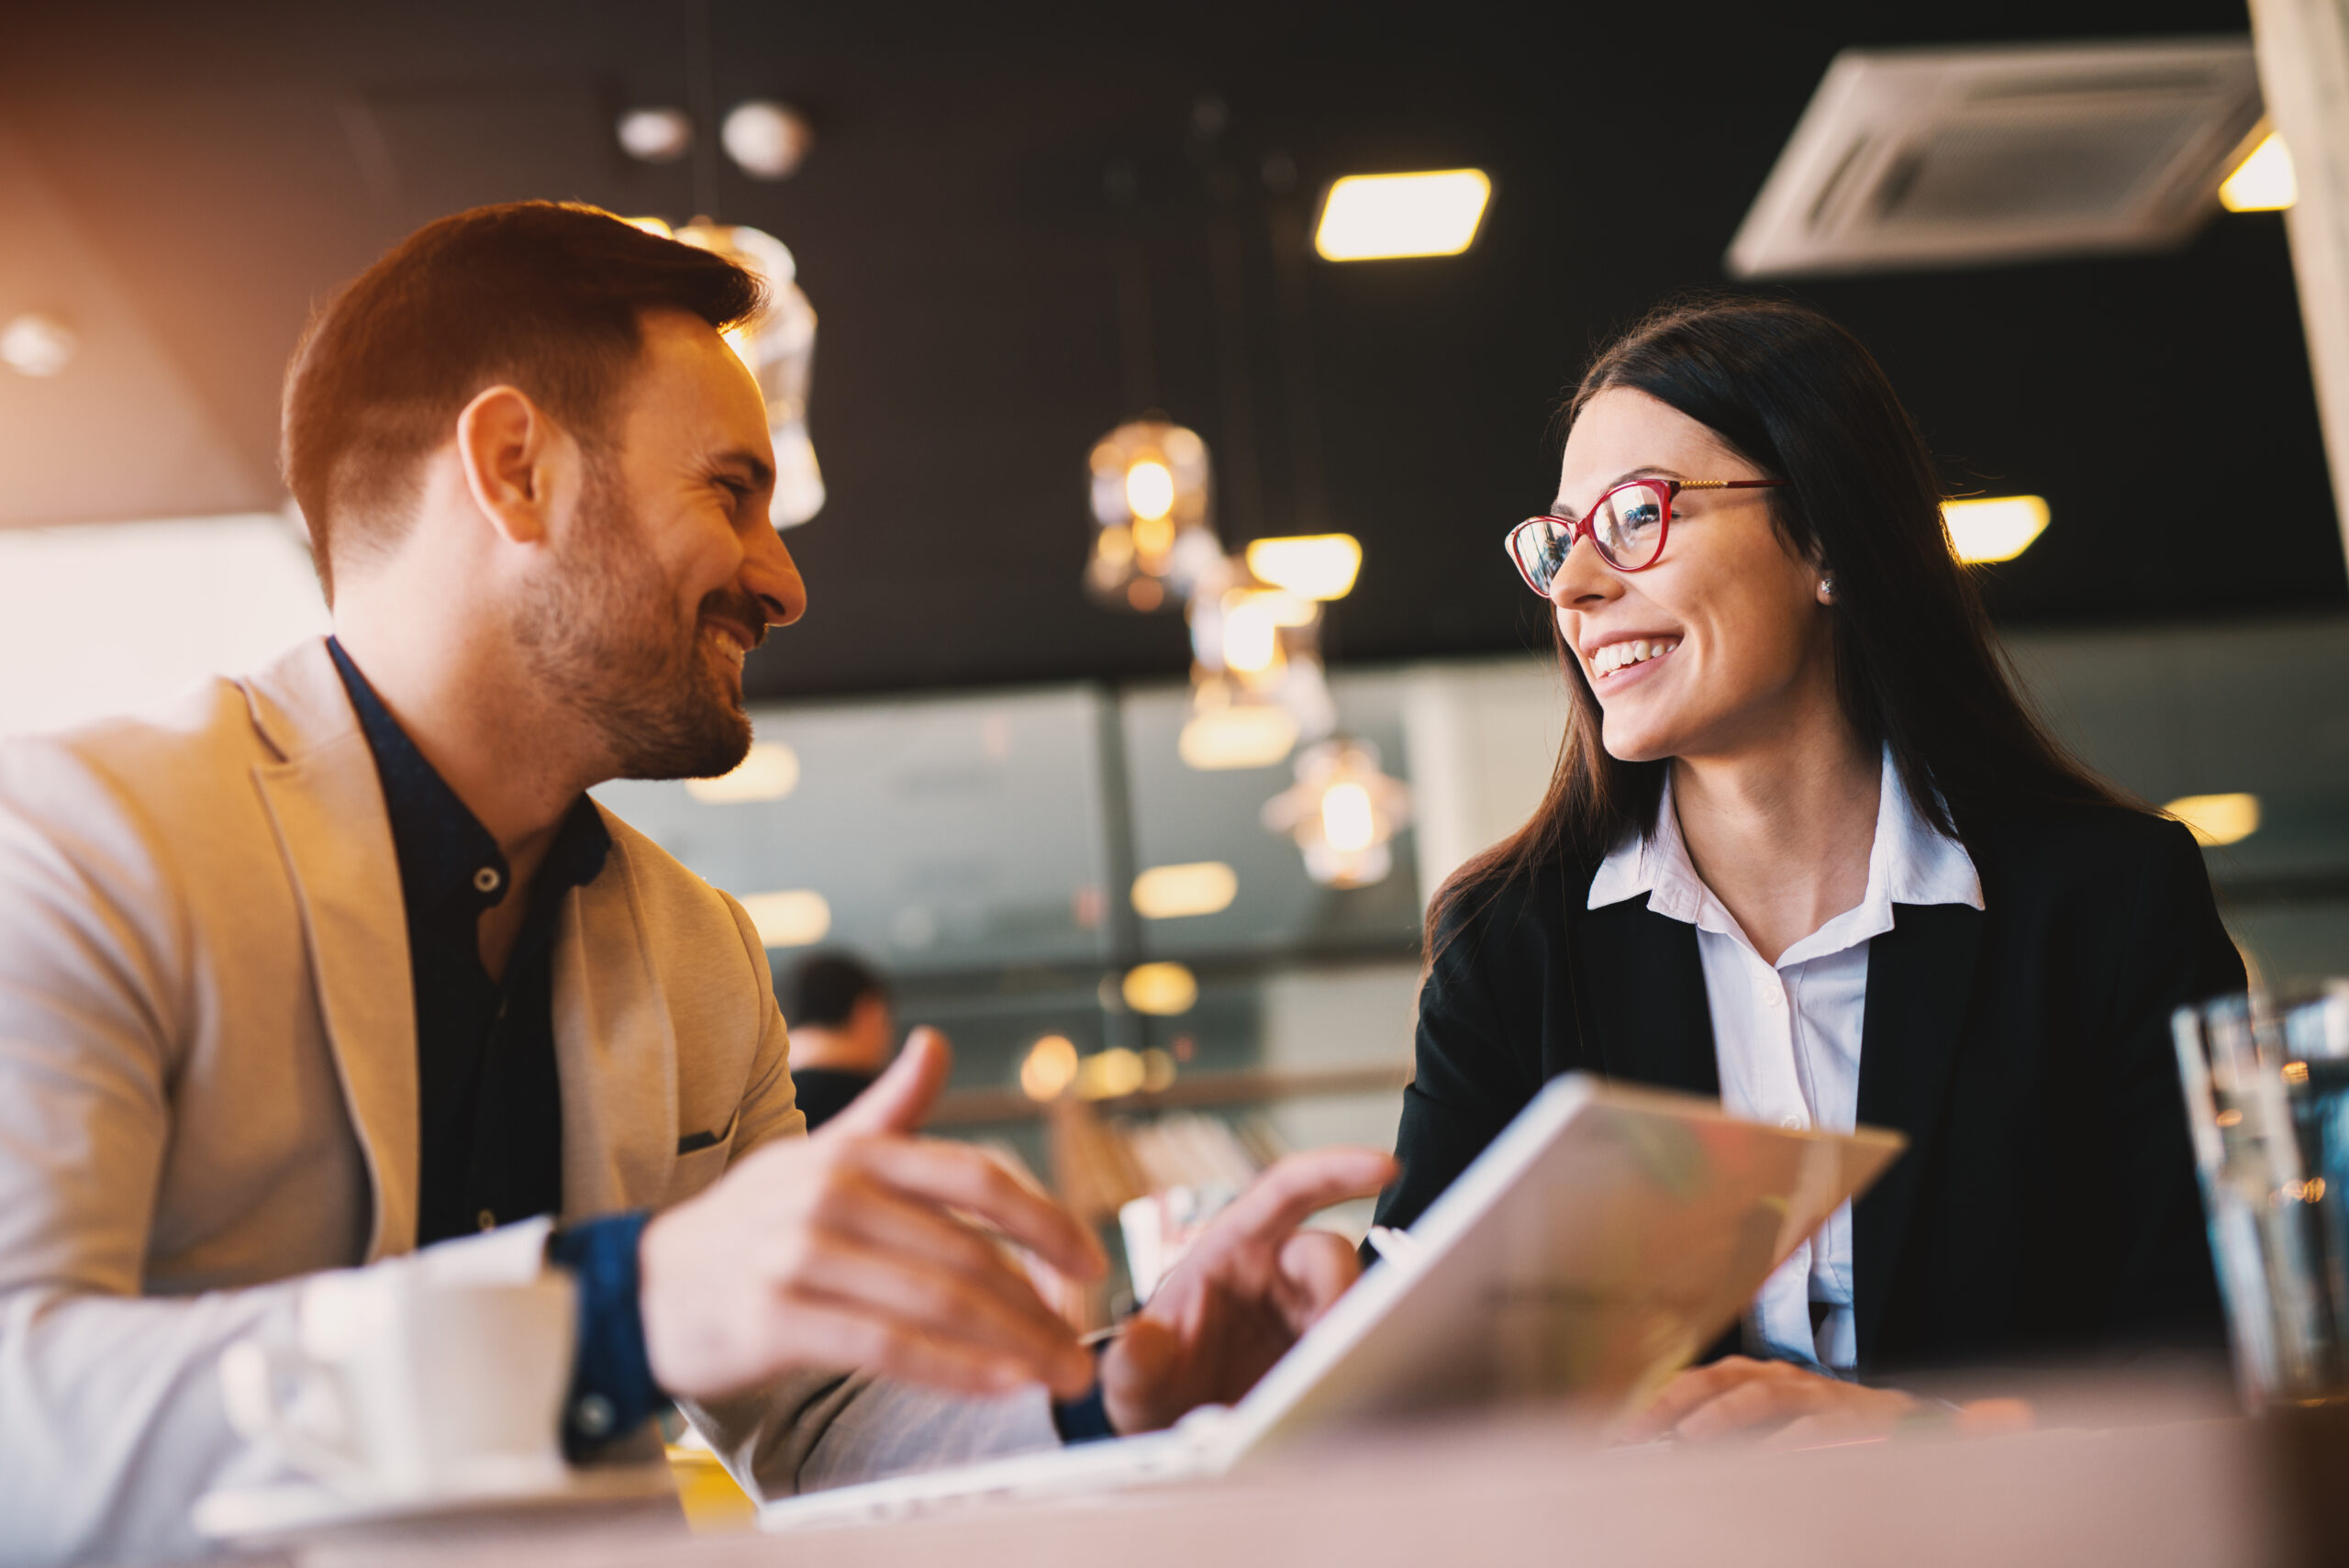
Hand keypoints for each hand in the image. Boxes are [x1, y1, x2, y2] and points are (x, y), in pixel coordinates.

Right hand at [639, 1027, 1105, 1402]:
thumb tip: (935, 1043)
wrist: (645, 1287)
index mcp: (854, 1152)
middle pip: (966, 1252)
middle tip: (1080, 1349)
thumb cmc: (747, 1225)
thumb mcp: (816, 1154)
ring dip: (1010, 1346)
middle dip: (1037, 1307)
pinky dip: (954, 1371)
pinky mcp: (777, 1318)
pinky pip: (887, 1347)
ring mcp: (801, 1255)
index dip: (1045, 1221)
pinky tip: (998, 1386)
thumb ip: (888, 1111)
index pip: (974, 1178)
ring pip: (936, 1303)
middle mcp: (832, 1194)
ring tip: (1055, 1375)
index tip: (1091, 1262)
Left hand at [1100, 1147, 1397, 1434]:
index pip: (1287, 1192)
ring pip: (1355, 1303)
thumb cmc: (1152, 1394)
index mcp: (1229, 1250)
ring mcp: (1307, 1318)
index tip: (1384, 1167)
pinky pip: (1362, 1347)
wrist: (1174, 1448)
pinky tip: (1347, 1396)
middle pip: (1330, 1256)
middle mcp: (1276, 1275)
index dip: (1334, 1171)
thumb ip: (1133, 1361)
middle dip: (1342, 1289)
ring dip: (1354, 1336)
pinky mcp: (1328, 1357)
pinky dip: (1363, 1366)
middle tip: (1333, 1339)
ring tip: (1329, 1381)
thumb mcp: (1130, 1380)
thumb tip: (1144, 1339)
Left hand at [1615, 1355, 1917, 1447]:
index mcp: (1753, 1377)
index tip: (1618, 1433)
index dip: (1654, 1404)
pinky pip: (1814, 1431)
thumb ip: (1725, 1437)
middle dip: (1672, 1405)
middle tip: (1636, 1433)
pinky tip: (1763, 1463)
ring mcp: (1815, 1395)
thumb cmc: (1824, 1426)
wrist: (1907, 1423)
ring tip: (1688, 1437)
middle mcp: (1778, 1377)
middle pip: (1716, 1379)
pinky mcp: (1851, 1419)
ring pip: (1762, 1395)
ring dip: (1722, 1414)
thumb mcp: (1769, 1427)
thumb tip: (1671, 1457)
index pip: (1693, 1382)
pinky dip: (1787, 1446)